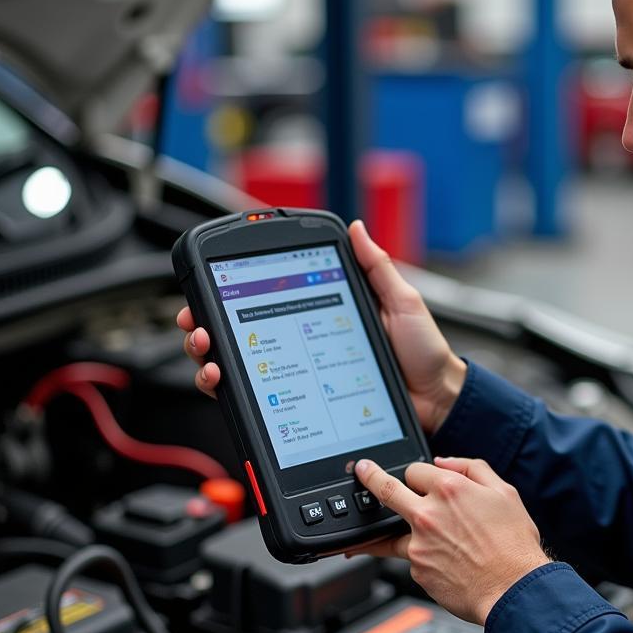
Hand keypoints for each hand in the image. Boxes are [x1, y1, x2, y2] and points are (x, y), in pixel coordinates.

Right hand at [176, 219, 467, 431]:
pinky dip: (229, 391)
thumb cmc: (423, 353)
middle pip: (240, 333)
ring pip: (239, 366)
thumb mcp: (402, 301)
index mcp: (321, 312)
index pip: (267, 297)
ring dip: (210, 356)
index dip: (232, 291)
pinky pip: (257, 400)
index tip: (210, 284)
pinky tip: (223, 381)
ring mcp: (301, 375)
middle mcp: (304, 342)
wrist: (435, 401)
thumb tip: (356, 228)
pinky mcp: (302, 405)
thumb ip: (376, 268)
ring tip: (208, 352)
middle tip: (197, 325)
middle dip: (206, 325)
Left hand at [355, 456, 550, 624]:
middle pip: (385, 490)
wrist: (513, 590)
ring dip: (388, 528)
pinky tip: (442, 563)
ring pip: (390, 530)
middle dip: (369, 477)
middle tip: (362, 471)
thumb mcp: (504, 492)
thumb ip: (472, 468)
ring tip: (375, 533)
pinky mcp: (416, 570)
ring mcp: (418, 544)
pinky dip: (420, 557)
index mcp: (449, 489)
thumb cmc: (513, 545)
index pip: (415, 469)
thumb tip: (444, 461)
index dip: (418, 474)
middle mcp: (428, 514)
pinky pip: (410, 558)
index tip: (412, 476)